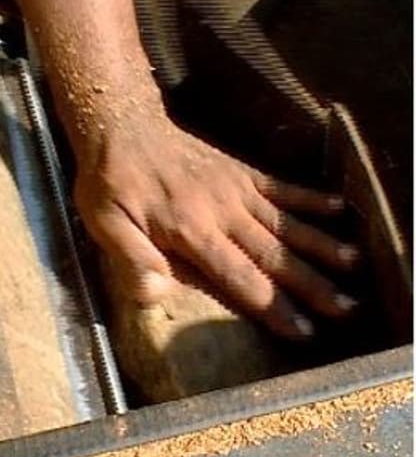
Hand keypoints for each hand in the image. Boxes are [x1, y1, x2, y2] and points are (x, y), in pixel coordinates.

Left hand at [73, 115, 357, 339]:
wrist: (121, 125)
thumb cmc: (109, 181)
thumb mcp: (103, 222)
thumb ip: (131, 257)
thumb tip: (155, 294)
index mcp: (188, 229)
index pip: (238, 276)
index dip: (271, 306)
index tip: (302, 331)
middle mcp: (220, 210)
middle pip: (272, 255)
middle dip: (310, 285)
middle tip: (344, 309)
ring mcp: (233, 189)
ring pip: (284, 223)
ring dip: (320, 245)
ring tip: (353, 265)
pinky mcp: (238, 171)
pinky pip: (280, 187)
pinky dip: (309, 198)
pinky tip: (338, 209)